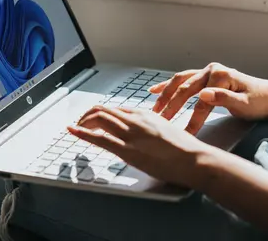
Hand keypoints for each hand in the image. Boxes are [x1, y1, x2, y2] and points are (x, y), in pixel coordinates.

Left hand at [68, 106, 210, 188]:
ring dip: (83, 123)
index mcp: (145, 114)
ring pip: (99, 119)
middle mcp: (135, 120)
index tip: (94, 120)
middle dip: (87, 116)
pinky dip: (82, 133)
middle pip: (104, 110)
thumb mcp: (167, 131)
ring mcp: (131, 134)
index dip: (101, 114)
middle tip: (80, 124)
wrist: (194, 158)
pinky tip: (73, 131)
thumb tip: (146, 135)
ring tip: (76, 128)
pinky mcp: (128, 150)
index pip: (116, 109)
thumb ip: (152, 129)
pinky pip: (99, 138)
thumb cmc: (186, 149)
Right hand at [149, 63, 267, 133]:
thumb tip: (203, 94)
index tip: (183, 134)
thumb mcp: (245, 104)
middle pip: (185, 89)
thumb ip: (224, 98)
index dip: (191, 118)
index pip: (201, 101)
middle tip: (160, 122)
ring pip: (180, 82)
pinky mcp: (204, 76)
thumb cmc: (259, 102)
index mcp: (220, 76)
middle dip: (171, 106)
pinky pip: (182, 80)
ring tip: (154, 109)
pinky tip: (153, 90)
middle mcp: (211, 70)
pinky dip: (168, 85)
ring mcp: (207, 72)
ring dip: (165, 95)